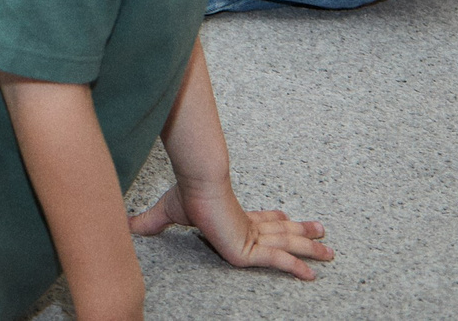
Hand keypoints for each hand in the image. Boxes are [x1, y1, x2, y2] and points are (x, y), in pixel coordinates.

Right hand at [128, 181, 332, 280]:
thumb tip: (127, 224)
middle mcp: (248, 224)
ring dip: (310, 247)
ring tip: (330, 251)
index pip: (259, 221)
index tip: (287, 219)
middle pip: (281, 232)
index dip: (275, 221)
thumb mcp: (168, 212)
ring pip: (287, 245)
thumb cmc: (187, 193)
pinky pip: (278, 260)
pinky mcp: (253, 247)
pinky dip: (296, 266)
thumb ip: (152, 222)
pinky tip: (312, 274)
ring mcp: (253, 236)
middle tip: (323, 234)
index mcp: (234, 215)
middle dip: (303, 233)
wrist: (198, 183)